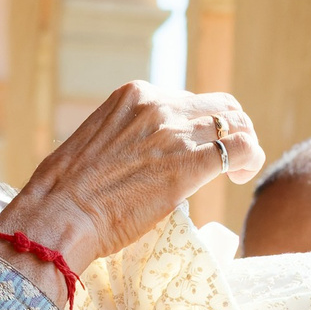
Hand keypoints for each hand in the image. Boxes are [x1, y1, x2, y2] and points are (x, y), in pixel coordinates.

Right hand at [0, 84, 264, 305]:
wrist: (60, 214)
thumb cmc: (66, 193)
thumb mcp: (96, 143)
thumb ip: (125, 140)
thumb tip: (138, 160)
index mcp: (135, 95)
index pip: (188, 100)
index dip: (201, 125)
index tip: (197, 148)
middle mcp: (158, 105)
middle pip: (219, 106)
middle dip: (230, 130)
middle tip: (227, 160)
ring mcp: (175, 132)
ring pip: (236, 123)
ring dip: (243, 145)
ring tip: (236, 171)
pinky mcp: (189, 163)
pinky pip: (242, 148)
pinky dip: (250, 160)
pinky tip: (239, 177)